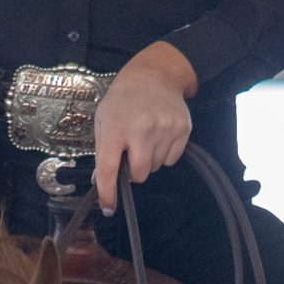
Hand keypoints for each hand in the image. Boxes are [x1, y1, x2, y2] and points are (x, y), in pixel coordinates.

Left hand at [94, 42, 196, 213]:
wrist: (154, 75)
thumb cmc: (123, 99)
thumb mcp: (104, 120)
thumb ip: (102, 152)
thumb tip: (101, 182)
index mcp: (115, 128)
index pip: (109, 169)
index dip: (108, 192)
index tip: (108, 208)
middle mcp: (141, 130)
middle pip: (138, 175)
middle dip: (133, 171)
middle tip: (131, 152)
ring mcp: (164, 129)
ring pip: (155, 168)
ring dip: (148, 160)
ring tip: (145, 137)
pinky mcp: (182, 130)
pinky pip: (170, 160)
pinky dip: (163, 154)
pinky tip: (158, 135)